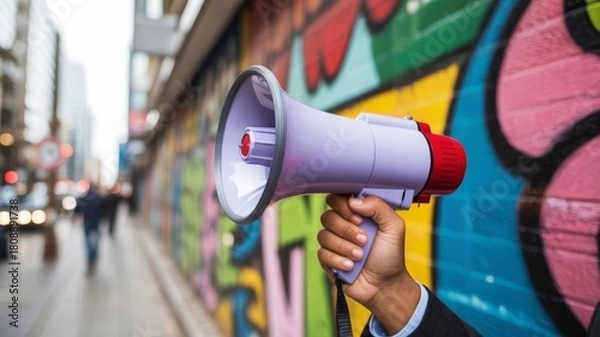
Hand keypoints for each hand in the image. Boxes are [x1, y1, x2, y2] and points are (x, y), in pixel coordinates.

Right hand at [317, 194, 420, 332]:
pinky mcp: (328, 259)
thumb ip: (378, 206)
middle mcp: (343, 225)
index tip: (359, 219)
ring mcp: (334, 242)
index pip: (338, 199)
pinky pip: (322, 253)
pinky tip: (350, 267)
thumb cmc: (390, 255)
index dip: (344, 206)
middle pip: (327, 216)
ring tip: (359, 256)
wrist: (385, 285)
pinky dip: (337, 260)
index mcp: (357, 214)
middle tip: (364, 240)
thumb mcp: (394, 227)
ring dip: (344, 247)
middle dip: (346, 229)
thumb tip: (353, 200)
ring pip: (323, 235)